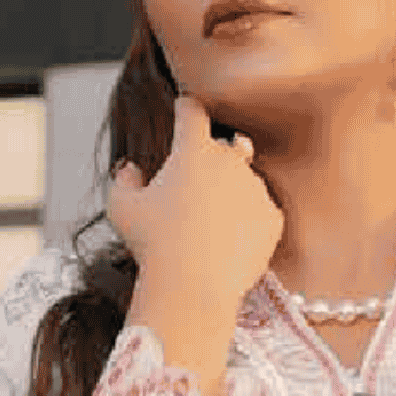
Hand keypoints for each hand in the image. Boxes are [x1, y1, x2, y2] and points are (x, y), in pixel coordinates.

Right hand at [107, 94, 282, 320]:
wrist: (194, 287)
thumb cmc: (153, 245)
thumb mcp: (122, 208)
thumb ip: (124, 180)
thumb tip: (131, 169)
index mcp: (193, 150)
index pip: (192, 112)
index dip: (186, 108)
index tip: (184, 108)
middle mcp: (231, 161)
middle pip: (225, 147)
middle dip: (211, 159)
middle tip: (195, 186)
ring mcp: (257, 189)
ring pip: (244, 182)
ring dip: (230, 193)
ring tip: (208, 226)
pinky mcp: (273, 218)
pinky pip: (260, 212)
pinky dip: (247, 221)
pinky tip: (228, 241)